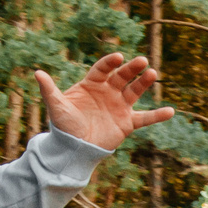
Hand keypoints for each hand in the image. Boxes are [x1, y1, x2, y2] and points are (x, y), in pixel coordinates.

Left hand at [37, 54, 173, 151]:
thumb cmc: (64, 126)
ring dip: (144, 82)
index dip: (110, 63)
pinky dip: (157, 115)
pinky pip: (145, 118)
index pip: (103, 69)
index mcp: (92, 85)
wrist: (73, 149)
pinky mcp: (127, 122)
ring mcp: (119, 106)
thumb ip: (49, 89)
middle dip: (131, 69)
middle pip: (122, 77)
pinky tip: (170, 111)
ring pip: (134, 91)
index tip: (118, 58)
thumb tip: (37, 73)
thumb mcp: (57, 106)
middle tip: (142, 61)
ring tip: (152, 73)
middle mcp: (108, 92)